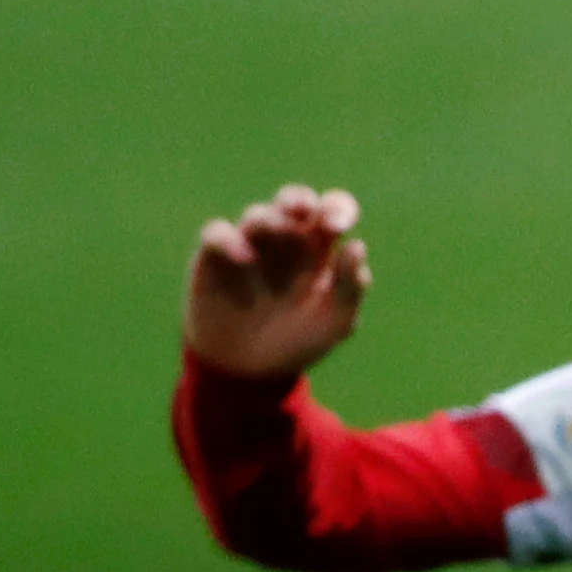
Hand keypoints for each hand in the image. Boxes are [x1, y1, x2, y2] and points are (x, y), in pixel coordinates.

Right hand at [184, 184, 370, 378]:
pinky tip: (244, 258)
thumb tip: (356, 245)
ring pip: (258, 214)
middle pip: (294, 202)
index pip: (331, 212)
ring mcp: (251, 246)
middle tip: (303, 213)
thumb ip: (349, 286)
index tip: (337, 223)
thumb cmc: (298, 342)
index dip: (337, 207)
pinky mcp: (215, 257)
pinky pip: (217, 232)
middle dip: (298, 199)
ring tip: (276, 232)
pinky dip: (229, 238)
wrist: (251, 371)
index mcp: (320, 250)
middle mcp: (287, 242)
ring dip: (268, 219)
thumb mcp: (335, 322)